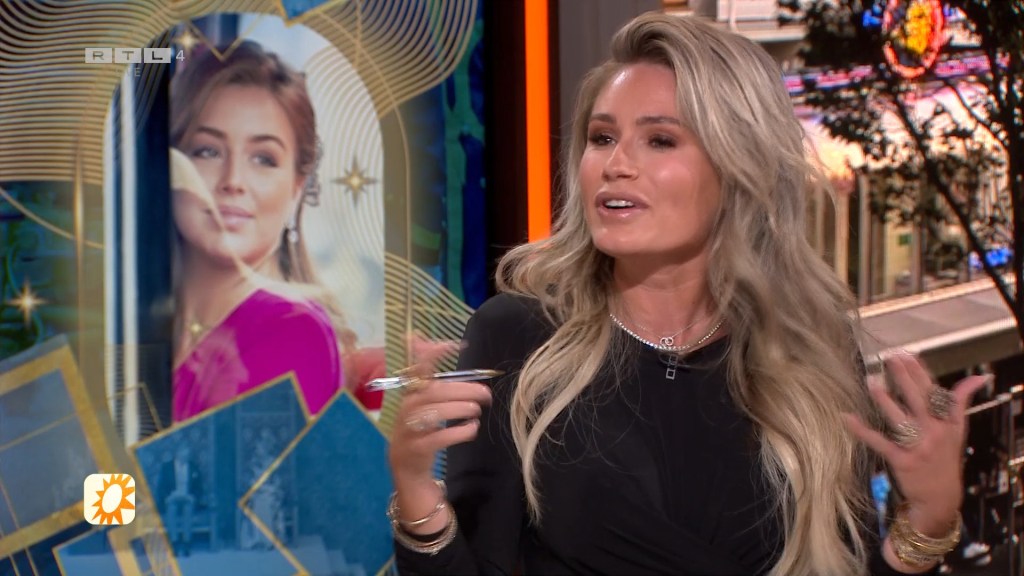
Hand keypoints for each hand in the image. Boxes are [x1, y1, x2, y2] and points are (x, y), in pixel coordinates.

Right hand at [387, 335, 491, 531]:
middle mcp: (406, 409)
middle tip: (485, 394)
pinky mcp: (416, 450)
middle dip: (462, 390)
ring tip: (477, 411)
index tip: (456, 344)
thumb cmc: (423, 433)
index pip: (418, 369)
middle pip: (434, 393)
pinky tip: (471, 429)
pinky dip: (459, 431)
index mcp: (410, 395)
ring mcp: (408, 430)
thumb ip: (442, 388)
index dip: (434, 354)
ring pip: (434, 413)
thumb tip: (463, 367)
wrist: (408, 471)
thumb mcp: (429, 409)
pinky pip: (439, 438)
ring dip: (460, 409)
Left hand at [844, 353, 987, 535]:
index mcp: (947, 422)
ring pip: (900, 419)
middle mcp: (934, 432)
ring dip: (885, 400)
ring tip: (872, 381)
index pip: (933, 392)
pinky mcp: (902, 461)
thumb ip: (960, 402)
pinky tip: (847, 417)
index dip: (920, 372)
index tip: (907, 353)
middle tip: (890, 357)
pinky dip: (862, 430)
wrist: (941, 497)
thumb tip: (978, 378)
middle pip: (918, 400)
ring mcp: (918, 447)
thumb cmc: (945, 458)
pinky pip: (880, 442)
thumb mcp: (958, 430)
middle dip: (904, 378)